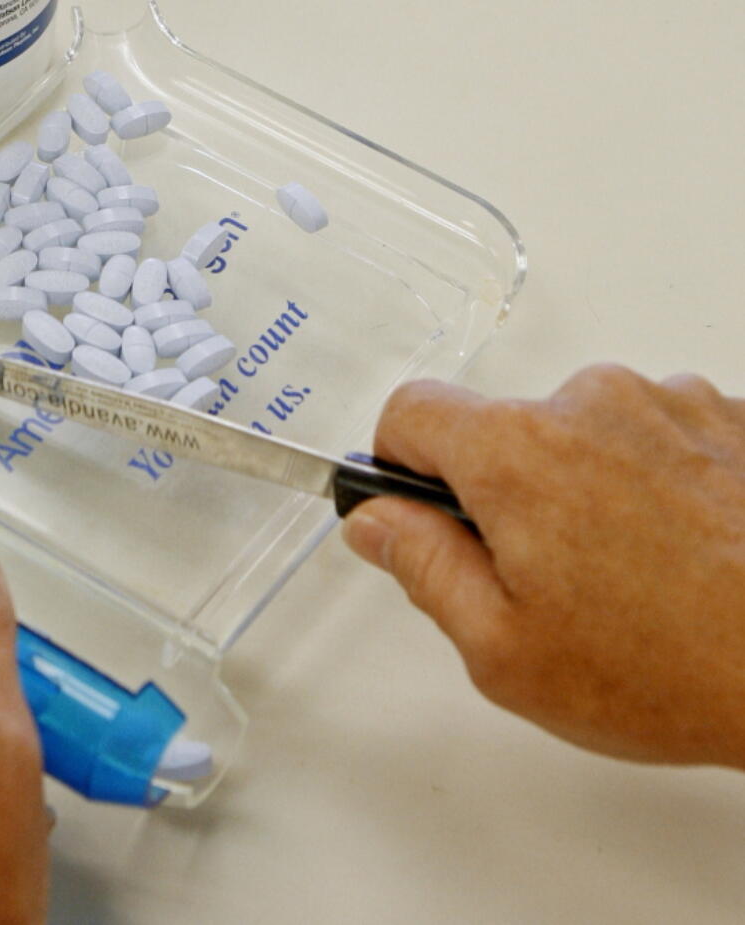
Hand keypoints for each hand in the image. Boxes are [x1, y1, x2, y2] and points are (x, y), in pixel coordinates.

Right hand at [342, 365, 744, 768]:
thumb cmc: (673, 668)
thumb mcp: (503, 648)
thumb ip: (422, 566)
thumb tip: (376, 520)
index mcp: (517, 452)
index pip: (411, 411)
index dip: (396, 462)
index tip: (414, 507)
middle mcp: (592, 403)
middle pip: (502, 430)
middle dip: (502, 496)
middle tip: (542, 582)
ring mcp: (671, 403)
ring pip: (583, 435)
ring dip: (584, 488)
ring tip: (629, 578)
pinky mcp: (730, 419)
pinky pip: (655, 437)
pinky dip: (651, 483)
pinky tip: (682, 554)